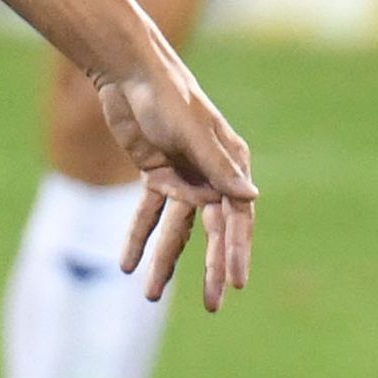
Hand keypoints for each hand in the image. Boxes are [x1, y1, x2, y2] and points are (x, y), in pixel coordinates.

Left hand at [88, 59, 256, 312]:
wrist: (128, 71)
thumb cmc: (167, 95)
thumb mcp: (192, 132)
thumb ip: (218, 167)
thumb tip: (251, 200)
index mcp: (230, 164)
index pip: (237, 218)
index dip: (236, 252)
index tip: (235, 283)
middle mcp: (211, 174)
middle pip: (212, 232)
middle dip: (210, 269)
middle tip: (213, 306)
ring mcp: (183, 176)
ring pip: (176, 229)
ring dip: (164, 260)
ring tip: (150, 295)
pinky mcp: (156, 173)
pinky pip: (149, 214)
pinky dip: (138, 237)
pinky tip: (125, 265)